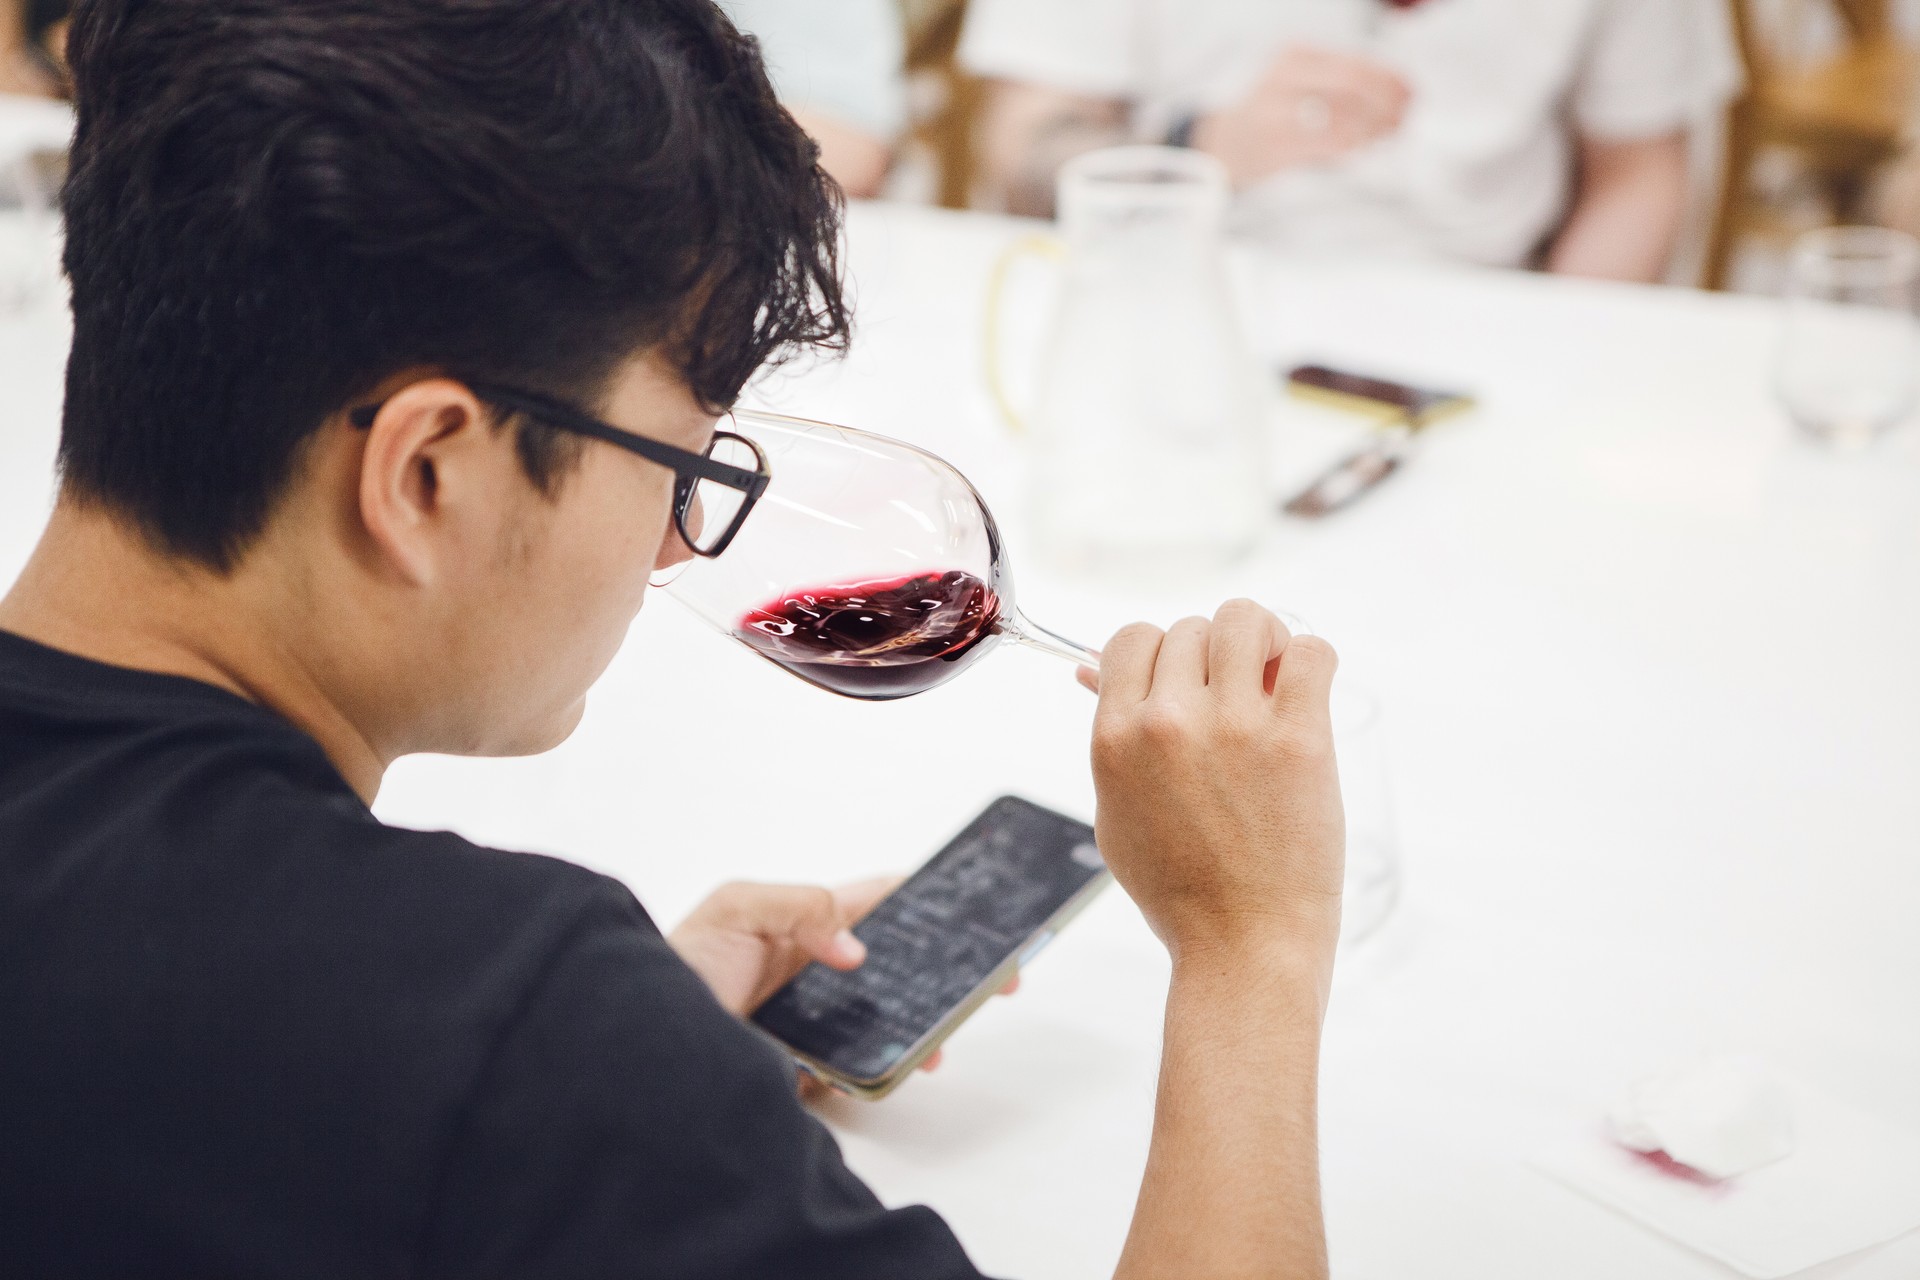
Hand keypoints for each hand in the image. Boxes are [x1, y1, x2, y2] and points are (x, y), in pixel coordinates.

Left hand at [668, 878, 1019, 1084]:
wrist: (631, 1047)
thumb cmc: (670, 968)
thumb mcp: (734, 910)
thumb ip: (800, 907)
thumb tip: (855, 950)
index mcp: (805, 925)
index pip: (878, 904)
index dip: (925, 901)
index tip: (971, 905)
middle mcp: (816, 974)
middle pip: (898, 967)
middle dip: (946, 971)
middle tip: (992, 980)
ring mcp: (814, 1025)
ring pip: (886, 1021)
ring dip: (924, 1026)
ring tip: (943, 1036)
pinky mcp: (806, 1072)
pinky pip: (856, 1070)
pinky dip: (883, 1069)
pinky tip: (898, 1066)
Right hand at [1083, 600, 1343, 971]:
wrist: (1243, 946)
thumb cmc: (1180, 890)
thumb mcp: (1118, 812)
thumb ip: (1112, 738)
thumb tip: (1094, 671)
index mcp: (1115, 738)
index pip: (1131, 638)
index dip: (1161, 654)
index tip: (1185, 686)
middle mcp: (1168, 723)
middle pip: (1191, 627)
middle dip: (1214, 656)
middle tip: (1236, 699)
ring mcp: (1235, 727)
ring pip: (1247, 620)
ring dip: (1263, 642)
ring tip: (1273, 682)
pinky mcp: (1298, 739)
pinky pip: (1311, 650)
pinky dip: (1310, 661)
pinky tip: (1305, 694)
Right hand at [1192, 46, 1409, 187]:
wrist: (1225, 145)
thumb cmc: (1272, 115)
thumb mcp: (1302, 83)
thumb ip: (1344, 84)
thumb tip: (1399, 94)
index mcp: (1295, 55)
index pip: (1355, 63)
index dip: (1389, 79)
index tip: (1410, 93)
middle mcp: (1284, 78)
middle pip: (1353, 83)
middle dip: (1387, 102)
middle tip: (1403, 116)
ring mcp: (1278, 112)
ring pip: (1345, 116)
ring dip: (1377, 127)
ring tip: (1388, 133)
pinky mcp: (1278, 145)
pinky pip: (1331, 143)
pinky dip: (1357, 145)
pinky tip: (1364, 146)